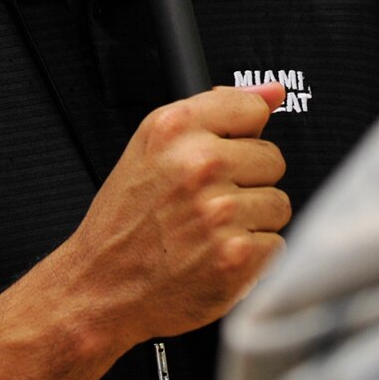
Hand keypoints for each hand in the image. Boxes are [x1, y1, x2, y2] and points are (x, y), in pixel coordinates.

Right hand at [57, 82, 290, 345]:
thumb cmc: (125, 222)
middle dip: (247, 182)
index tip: (224, 154)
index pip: (252, 109)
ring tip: (210, 231)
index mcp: (174, 129)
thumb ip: (218, 110)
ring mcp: (219, 211)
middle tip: (207, 203)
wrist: (99, 288)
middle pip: (272, 159)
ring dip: (252, 222)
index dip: (241, 136)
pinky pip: (276, 244)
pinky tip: (216, 256)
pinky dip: (253, 257)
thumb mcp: (153, 147)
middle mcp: (198, 165)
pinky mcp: (236, 255)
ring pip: (278, 203)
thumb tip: (273, 91)